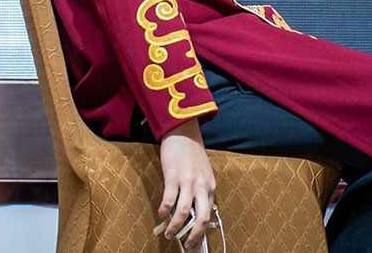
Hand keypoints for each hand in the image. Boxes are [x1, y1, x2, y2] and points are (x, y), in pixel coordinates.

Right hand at [158, 118, 216, 249]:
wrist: (182, 130)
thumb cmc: (191, 151)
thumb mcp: (203, 171)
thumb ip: (202, 189)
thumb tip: (196, 208)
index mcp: (210, 186)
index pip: (209, 214)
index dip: (202, 229)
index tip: (195, 238)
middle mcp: (202, 186)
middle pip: (202, 218)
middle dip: (194, 235)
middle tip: (186, 245)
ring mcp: (187, 181)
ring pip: (184, 212)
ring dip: (176, 227)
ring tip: (169, 234)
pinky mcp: (173, 175)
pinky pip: (169, 199)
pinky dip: (165, 210)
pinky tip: (161, 214)